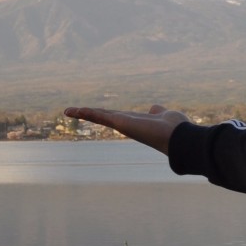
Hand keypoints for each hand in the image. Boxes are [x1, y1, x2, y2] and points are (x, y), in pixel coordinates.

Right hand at [63, 103, 186, 154]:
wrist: (178, 137)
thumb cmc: (174, 128)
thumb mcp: (164, 115)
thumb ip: (157, 112)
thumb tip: (154, 109)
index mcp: (134, 122)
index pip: (114, 116)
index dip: (103, 114)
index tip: (91, 112)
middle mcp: (126, 124)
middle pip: (102, 117)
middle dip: (87, 113)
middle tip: (70, 111)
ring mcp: (122, 125)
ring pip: (99, 117)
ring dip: (83, 113)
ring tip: (67, 111)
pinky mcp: (120, 123)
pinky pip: (101, 117)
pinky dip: (88, 113)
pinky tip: (75, 111)